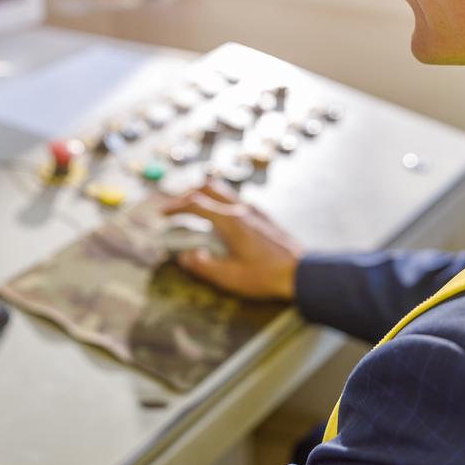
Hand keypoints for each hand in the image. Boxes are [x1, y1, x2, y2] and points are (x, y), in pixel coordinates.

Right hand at [158, 180, 303, 300]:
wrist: (302, 273)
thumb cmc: (266, 276)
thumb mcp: (229, 277)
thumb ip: (203, 266)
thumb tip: (184, 256)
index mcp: (230, 221)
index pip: (195, 203)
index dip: (174, 206)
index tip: (162, 214)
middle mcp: (242, 209)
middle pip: (209, 187)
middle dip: (189, 194)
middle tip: (177, 209)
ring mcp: (255, 211)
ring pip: (224, 192)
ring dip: (206, 197)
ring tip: (196, 215)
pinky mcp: (263, 217)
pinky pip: (237, 201)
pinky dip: (221, 205)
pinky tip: (222, 224)